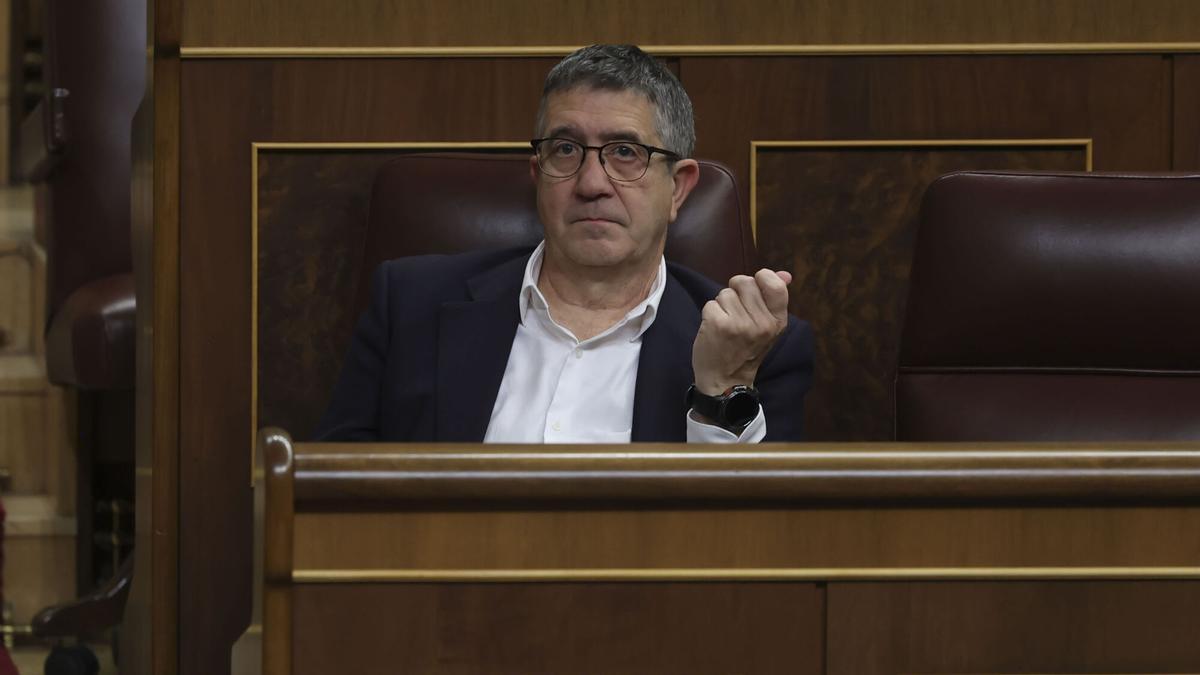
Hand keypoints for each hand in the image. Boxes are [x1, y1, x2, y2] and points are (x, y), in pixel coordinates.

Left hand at [691, 269, 791, 395]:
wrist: (726, 381)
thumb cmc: (746, 351)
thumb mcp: (767, 328)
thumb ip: (775, 299)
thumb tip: (785, 274)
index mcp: (777, 321)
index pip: (774, 284)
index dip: (761, 278)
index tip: (753, 292)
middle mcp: (761, 323)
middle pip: (745, 282)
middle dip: (736, 292)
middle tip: (736, 313)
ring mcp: (739, 324)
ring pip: (725, 292)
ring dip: (722, 305)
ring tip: (726, 324)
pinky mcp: (718, 324)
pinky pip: (711, 303)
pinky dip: (710, 314)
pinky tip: (715, 330)